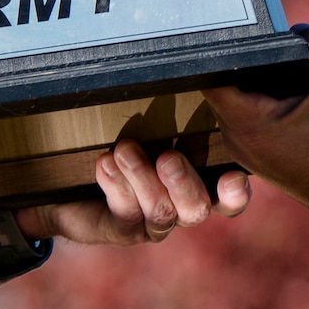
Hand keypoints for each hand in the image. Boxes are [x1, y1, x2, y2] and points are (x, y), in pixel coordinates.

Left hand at [14, 139, 249, 244]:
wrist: (73, 179)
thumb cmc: (124, 146)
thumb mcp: (151, 131)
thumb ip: (175, 119)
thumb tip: (190, 78)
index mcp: (198, 184)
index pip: (228, 198)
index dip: (234, 194)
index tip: (232, 178)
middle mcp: (180, 209)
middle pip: (197, 209)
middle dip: (184, 183)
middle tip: (167, 158)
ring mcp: (152, 223)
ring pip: (161, 211)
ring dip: (142, 177)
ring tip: (123, 150)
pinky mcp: (123, 230)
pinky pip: (126, 213)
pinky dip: (116, 185)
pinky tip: (106, 163)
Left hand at [204, 25, 308, 220]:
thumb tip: (293, 29)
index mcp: (250, 123)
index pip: (209, 72)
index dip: (224, 45)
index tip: (247, 33)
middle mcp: (237, 141)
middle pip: (224, 83)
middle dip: (251, 62)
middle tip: (283, 53)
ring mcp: (246, 152)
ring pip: (239, 98)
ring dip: (262, 83)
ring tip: (296, 79)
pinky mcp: (259, 155)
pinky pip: (251, 116)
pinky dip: (269, 102)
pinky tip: (297, 99)